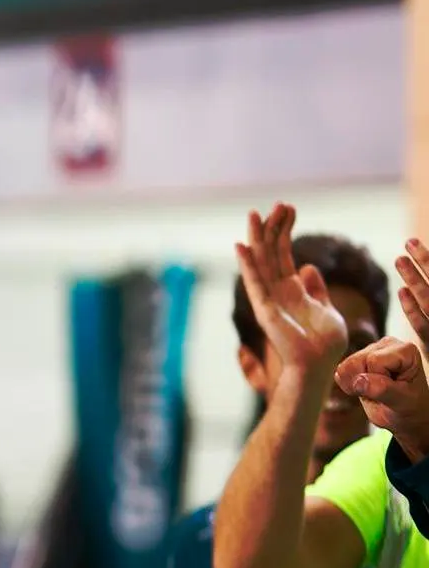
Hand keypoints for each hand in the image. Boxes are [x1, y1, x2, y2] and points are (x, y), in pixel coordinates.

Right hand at [233, 202, 346, 376]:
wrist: (318, 364)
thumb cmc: (323, 343)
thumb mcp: (326, 309)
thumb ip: (316, 289)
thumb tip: (309, 267)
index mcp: (291, 289)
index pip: (283, 254)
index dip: (285, 230)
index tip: (289, 209)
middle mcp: (276, 291)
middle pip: (271, 253)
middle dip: (274, 227)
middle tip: (279, 203)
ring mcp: (268, 298)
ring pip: (260, 263)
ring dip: (258, 238)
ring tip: (256, 214)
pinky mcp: (265, 308)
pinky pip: (254, 282)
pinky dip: (247, 264)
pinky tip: (242, 246)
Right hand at [335, 336, 428, 458]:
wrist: (404, 413)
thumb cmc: (409, 408)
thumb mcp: (401, 402)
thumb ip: (383, 390)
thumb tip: (358, 381)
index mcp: (405, 350)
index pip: (374, 361)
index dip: (378, 381)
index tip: (392, 391)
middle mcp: (387, 344)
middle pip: (356, 362)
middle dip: (363, 383)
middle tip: (381, 394)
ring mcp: (371, 349)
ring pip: (345, 366)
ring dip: (354, 385)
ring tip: (373, 392)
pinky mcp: (358, 357)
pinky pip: (340, 371)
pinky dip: (348, 385)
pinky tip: (365, 388)